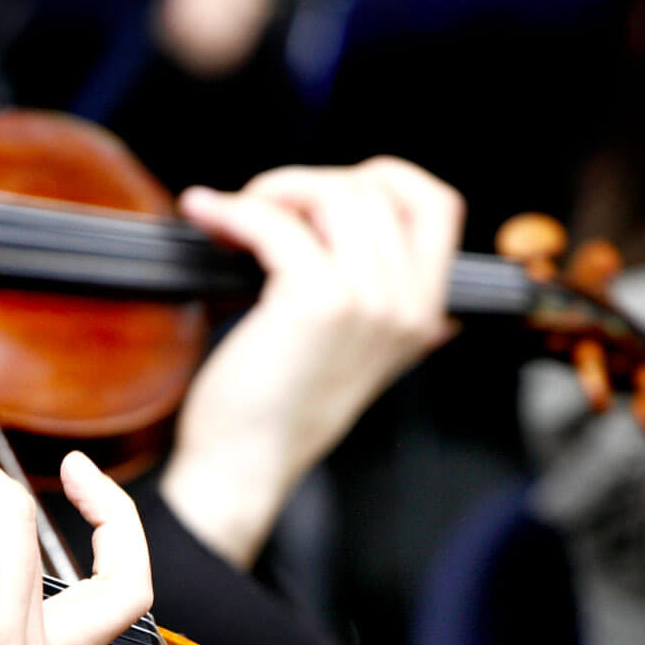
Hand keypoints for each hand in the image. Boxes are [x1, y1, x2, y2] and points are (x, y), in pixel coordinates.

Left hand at [163, 158, 462, 565]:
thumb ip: (372, 292)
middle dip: (305, 184)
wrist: (244, 467)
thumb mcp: (350, 347)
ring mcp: (368, 303)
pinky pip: (277, 223)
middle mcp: (406, 307)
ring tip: (232, 215)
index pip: (439, 207)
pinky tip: (206, 214)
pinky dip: (234, 211)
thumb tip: (350, 216)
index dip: (383, 177)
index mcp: (422, 315)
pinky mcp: (317, 303)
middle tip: (259, 208)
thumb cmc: (279, 408)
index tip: (326, 187)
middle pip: (371, 190)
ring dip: (269, 192)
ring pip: (331, 195)